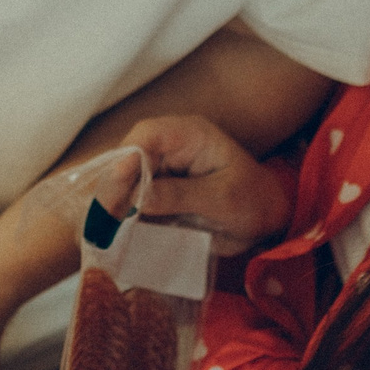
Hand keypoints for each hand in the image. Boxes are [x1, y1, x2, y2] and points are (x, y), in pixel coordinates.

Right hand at [121, 115, 290, 253]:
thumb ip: (181, 195)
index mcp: (189, 135)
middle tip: (104, 219)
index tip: (118, 188)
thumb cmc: (253, 200)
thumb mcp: (223, 199)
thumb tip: (138, 197)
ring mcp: (160, 169)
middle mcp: (169, 147)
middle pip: (127, 159)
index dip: (126, 159)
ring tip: (104, 231)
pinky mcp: (156, 191)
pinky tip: (113, 235)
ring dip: (113, 205)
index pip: (147, 136)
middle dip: (114, 188)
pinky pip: (131, 201)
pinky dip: (122, 217)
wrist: (265, 219)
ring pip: (124, 182)